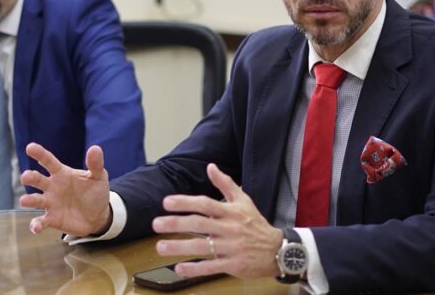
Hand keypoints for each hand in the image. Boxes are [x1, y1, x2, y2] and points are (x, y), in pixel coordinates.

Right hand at [20, 142, 111, 236]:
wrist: (99, 215)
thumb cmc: (95, 192)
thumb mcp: (98, 177)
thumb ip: (95, 164)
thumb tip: (95, 148)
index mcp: (62, 173)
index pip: (49, 161)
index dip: (40, 154)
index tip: (30, 147)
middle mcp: (52, 187)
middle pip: (37, 179)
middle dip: (30, 177)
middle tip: (26, 177)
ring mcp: (50, 203)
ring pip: (35, 200)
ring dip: (28, 200)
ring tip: (24, 200)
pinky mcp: (52, 219)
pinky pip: (41, 222)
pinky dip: (36, 225)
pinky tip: (36, 228)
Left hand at [152, 163, 283, 278]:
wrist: (278, 250)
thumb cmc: (256, 224)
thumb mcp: (244, 201)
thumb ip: (225, 184)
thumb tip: (210, 166)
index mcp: (231, 212)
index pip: (205, 204)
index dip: (185, 202)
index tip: (167, 202)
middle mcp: (230, 229)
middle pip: (200, 224)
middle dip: (176, 223)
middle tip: (156, 224)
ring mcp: (231, 248)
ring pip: (202, 247)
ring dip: (179, 247)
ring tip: (161, 247)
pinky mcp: (233, 265)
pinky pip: (211, 267)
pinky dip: (194, 269)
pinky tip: (179, 268)